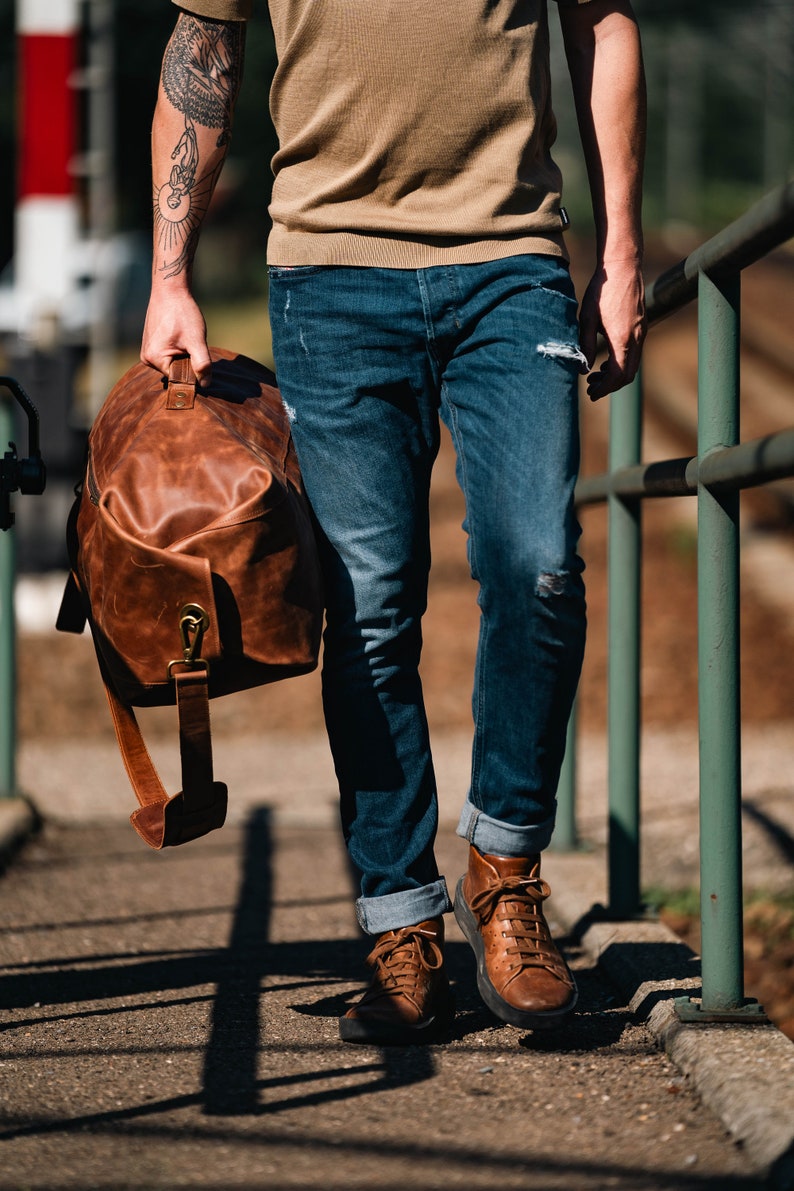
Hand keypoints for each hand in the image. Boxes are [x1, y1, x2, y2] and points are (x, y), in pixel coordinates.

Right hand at [140, 286, 212, 386]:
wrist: (170, 290)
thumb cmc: (182, 313)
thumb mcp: (196, 340)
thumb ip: (202, 364)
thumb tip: (206, 384)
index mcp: (154, 359)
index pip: (178, 379)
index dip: (193, 374)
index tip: (200, 359)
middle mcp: (146, 358)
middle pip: (175, 372)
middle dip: (188, 363)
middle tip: (193, 344)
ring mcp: (147, 351)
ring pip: (174, 364)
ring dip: (185, 356)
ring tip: (186, 338)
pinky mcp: (151, 345)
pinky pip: (169, 356)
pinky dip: (179, 350)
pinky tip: (181, 336)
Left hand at [578, 258, 645, 400]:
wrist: (623, 266)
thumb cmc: (602, 289)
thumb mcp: (587, 318)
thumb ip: (586, 345)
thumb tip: (584, 368)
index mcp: (622, 339)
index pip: (617, 376)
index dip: (604, 389)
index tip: (591, 393)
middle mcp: (636, 338)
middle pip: (628, 375)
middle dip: (610, 386)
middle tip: (591, 388)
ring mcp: (642, 333)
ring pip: (632, 365)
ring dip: (616, 375)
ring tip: (595, 375)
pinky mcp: (641, 327)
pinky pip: (634, 353)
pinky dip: (621, 362)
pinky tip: (606, 360)